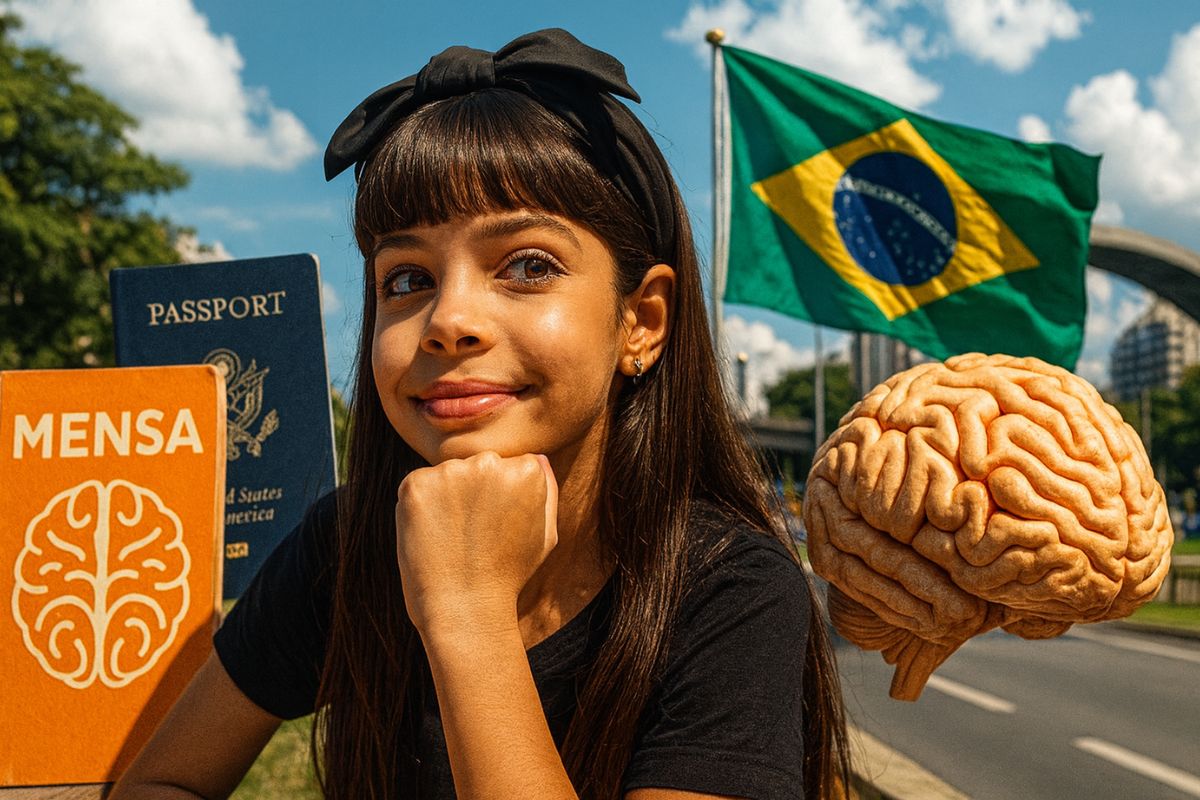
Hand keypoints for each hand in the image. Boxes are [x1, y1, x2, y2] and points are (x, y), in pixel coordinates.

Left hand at [394, 451, 558, 638]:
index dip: (506, 497)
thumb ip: (546, 490)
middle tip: (476, 534)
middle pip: (482, 464)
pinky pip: (420, 485)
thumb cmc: (509, 574)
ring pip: (450, 474)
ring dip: (450, 496)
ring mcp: (449, 472)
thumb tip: (537, 460)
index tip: (500, 525)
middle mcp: (489, 462)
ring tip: (455, 538)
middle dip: (478, 490)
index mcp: (528, 469)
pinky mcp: (416, 484)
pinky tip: (434, 535)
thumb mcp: (546, 535)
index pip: (514, 465)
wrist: (465, 607)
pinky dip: (423, 506)